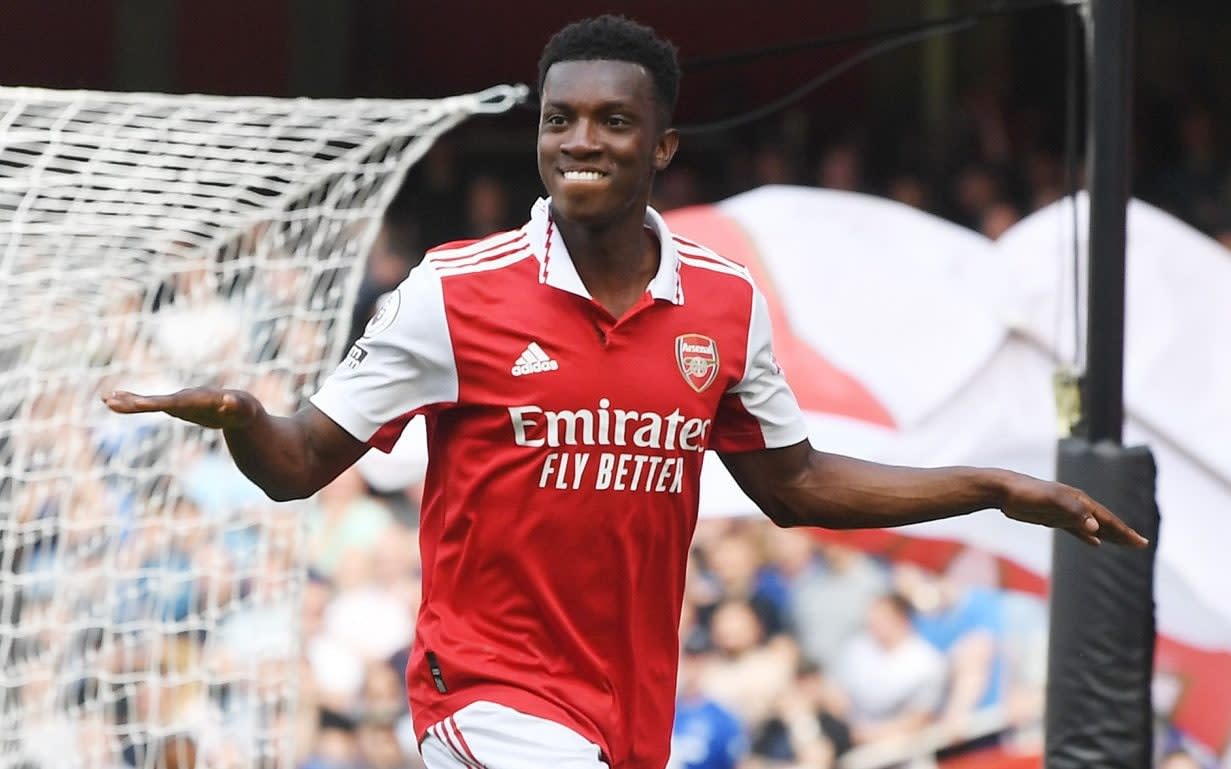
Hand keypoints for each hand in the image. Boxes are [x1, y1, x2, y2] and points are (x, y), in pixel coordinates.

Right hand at [102, 387, 261, 429]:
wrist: (242, 408)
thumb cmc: (243, 409)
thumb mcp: (243, 409)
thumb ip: (235, 405)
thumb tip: (229, 400)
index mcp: (195, 399)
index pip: (170, 403)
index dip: (152, 403)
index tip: (134, 403)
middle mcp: (184, 398)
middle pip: (155, 401)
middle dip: (133, 401)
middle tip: (108, 399)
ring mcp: (179, 402)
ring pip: (151, 402)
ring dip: (129, 401)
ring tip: (106, 399)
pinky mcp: (178, 407)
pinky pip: (153, 405)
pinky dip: (137, 404)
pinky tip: (122, 402)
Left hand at [998, 472, 1147, 547]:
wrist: (1004, 490)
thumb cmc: (1027, 493)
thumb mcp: (1051, 501)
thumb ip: (1073, 512)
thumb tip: (1095, 527)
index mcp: (1079, 501)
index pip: (1107, 519)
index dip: (1124, 531)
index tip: (1141, 542)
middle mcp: (1076, 506)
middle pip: (1105, 522)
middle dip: (1123, 533)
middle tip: (1142, 545)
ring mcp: (1066, 513)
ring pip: (1093, 526)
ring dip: (1109, 535)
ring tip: (1125, 543)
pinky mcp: (1054, 518)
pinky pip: (1077, 529)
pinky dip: (1088, 536)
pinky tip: (1095, 542)